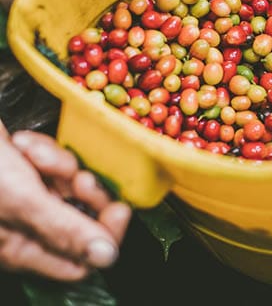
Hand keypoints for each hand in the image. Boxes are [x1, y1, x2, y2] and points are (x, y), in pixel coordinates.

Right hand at [0, 127, 130, 281]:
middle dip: (83, 194)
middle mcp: (23, 229)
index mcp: (19, 250)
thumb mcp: (19, 200)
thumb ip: (64, 229)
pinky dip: (44, 150)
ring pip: (70, 188)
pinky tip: (21, 142)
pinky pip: (54, 164)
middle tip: (80, 177)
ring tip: (31, 152)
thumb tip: (106, 257)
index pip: (79, 263)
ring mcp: (23, 199)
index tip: (119, 208)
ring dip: (59, 165)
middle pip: (82, 221)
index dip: (104, 238)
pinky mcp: (24, 171)